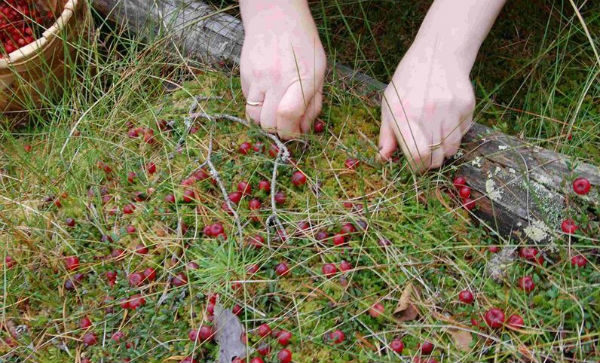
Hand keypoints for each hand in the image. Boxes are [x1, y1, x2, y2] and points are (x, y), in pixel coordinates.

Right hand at [240, 1, 325, 139]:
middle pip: (268, 122)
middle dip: (277, 129)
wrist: (275, 15)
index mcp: (303, 78)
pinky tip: (266, 92)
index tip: (294, 132)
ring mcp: (258, 77)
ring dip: (264, 119)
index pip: (288, 116)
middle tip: (285, 123)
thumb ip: (312, 103)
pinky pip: (248, 101)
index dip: (290, 132)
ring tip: (274, 109)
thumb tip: (302, 129)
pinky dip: (257, 105)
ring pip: (253, 116)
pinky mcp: (244, 75)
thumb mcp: (318, 71)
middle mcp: (277, 78)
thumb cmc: (303, 44)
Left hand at [378, 46, 474, 171]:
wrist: (437, 54)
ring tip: (435, 135)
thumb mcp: (389, 104)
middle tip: (426, 154)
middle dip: (430, 162)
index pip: (417, 157)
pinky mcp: (466, 106)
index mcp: (405, 116)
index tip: (415, 164)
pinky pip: (463, 133)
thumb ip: (387, 134)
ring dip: (444, 149)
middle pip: (436, 159)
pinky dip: (455, 134)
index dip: (417, 166)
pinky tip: (447, 119)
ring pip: (451, 149)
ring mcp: (450, 110)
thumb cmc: (408, 83)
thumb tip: (383, 159)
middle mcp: (428, 114)